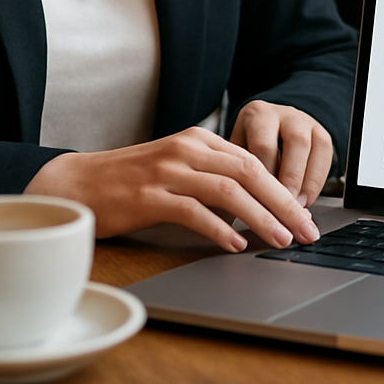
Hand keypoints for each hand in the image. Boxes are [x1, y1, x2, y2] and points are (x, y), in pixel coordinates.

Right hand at [24, 125, 319, 251]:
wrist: (78, 182)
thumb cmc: (130, 179)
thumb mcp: (177, 166)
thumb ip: (212, 175)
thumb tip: (255, 204)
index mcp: (198, 139)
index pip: (253, 160)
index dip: (282, 188)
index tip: (304, 214)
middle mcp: (187, 149)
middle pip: (249, 171)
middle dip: (283, 202)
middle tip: (305, 229)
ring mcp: (167, 170)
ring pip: (228, 190)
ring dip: (260, 217)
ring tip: (280, 239)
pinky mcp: (149, 196)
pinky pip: (193, 210)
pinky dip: (219, 228)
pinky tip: (235, 244)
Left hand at [229, 100, 333, 207]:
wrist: (265, 128)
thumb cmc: (245, 146)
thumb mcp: (233, 155)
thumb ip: (236, 176)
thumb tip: (233, 214)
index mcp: (257, 114)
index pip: (264, 146)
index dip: (265, 177)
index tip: (262, 203)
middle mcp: (284, 113)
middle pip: (295, 142)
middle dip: (291, 179)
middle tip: (284, 208)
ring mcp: (305, 121)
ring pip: (314, 146)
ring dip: (307, 181)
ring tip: (297, 206)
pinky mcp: (321, 132)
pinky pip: (326, 154)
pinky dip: (318, 180)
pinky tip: (307, 198)